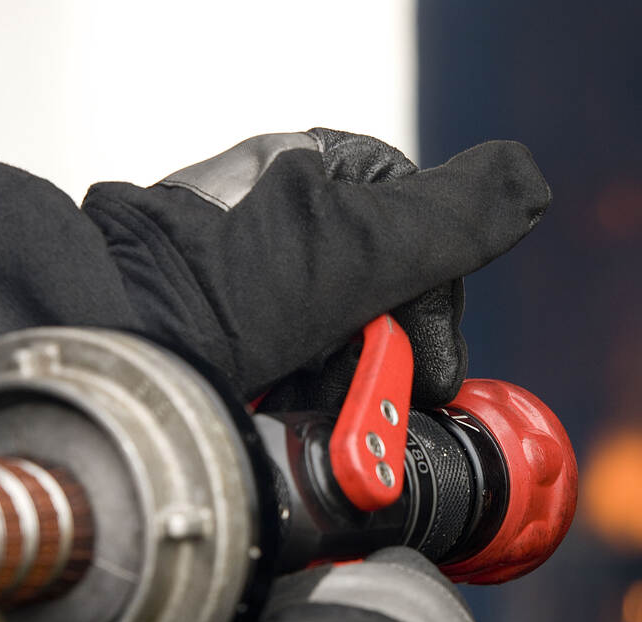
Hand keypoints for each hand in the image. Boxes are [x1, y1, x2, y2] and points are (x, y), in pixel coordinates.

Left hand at [82, 129, 550, 407]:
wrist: (113, 352)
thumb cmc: (220, 286)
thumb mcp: (360, 244)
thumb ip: (455, 216)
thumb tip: (529, 181)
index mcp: (316, 177)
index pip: (421, 237)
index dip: (436, 311)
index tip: (434, 370)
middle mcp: (286, 225)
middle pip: (385, 304)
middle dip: (385, 363)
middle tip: (377, 403)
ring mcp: (255, 284)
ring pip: (342, 349)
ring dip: (348, 395)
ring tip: (325, 422)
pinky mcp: (231, 338)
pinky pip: (297, 378)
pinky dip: (306, 409)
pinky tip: (294, 424)